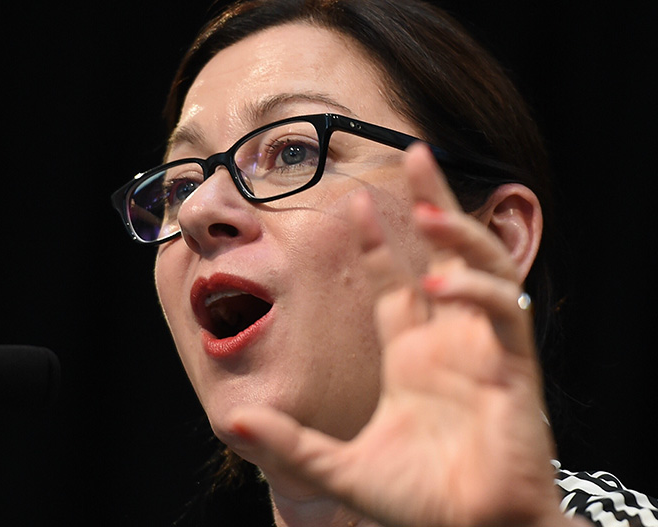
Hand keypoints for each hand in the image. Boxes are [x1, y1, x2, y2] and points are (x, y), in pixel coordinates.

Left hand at [223, 144, 567, 526]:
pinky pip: (502, 313)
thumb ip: (287, 443)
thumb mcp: (336, 468)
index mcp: (409, 355)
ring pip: (479, 267)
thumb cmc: (415, 502)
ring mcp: (483, 348)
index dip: (375, 240)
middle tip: (413, 152)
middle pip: (441, 253)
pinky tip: (437, 283)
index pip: (393, 280)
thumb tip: (231, 419)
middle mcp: (447, 341)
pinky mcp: (514, 368)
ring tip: (423, 207)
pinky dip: (473, 290)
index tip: (351, 201)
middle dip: (429, 202)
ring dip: (456, 233)